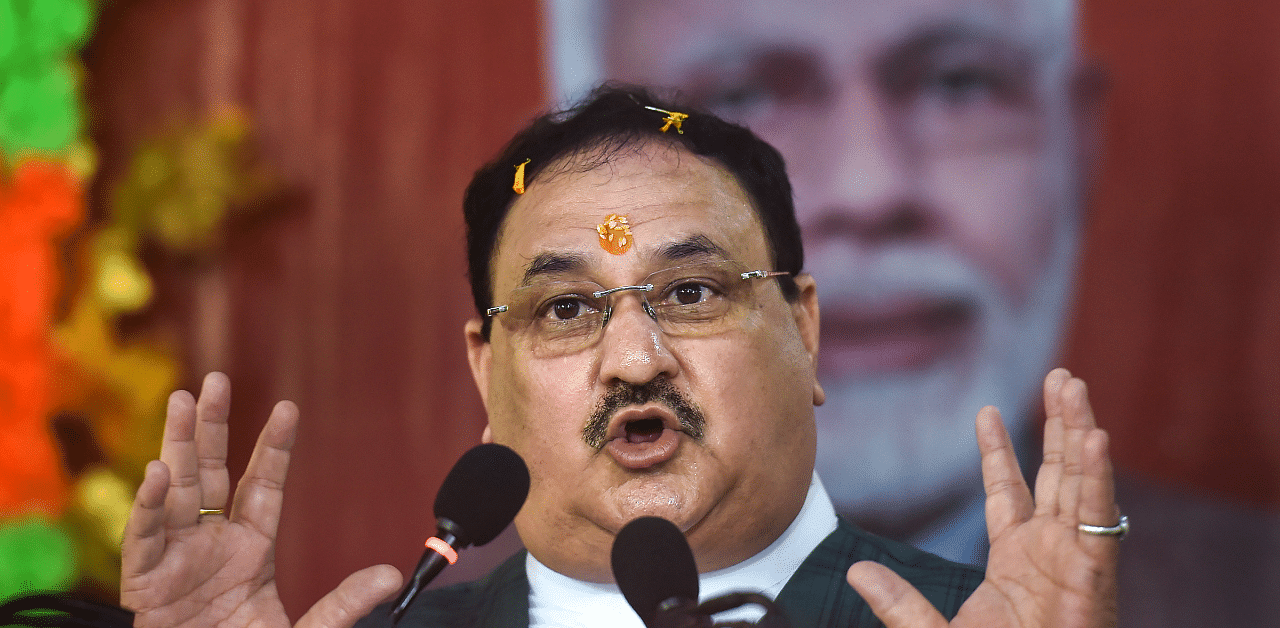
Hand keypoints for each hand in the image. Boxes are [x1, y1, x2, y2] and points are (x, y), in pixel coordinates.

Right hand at [121, 373, 402, 627]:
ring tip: (180, 400)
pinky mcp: (146, 585)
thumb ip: (344, 605)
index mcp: (250, 552)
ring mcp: (177, 561)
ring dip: (176, 445)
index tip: (288, 408)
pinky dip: (148, 506)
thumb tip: (391, 575)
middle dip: (211, 428)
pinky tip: (157, 472)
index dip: (274, 448)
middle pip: (211, 475)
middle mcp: (212, 546)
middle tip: (214, 381)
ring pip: (174, 492)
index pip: (263, 487)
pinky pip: (143, 539)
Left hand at [846, 368, 1119, 627]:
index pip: (1009, 493)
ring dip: (1081, 432)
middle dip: (1059, 425)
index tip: (986, 411)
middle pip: (1058, 475)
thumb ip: (900, 604)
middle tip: (1062, 377)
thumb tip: (857, 571)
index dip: (999, 451)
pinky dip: (1099, 478)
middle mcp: (1051, 555)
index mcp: (1017, 564)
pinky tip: (1096, 435)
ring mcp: (1076, 564)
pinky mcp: (1095, 580)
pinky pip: (1100, 521)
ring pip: (1083, 484)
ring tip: (1074, 385)